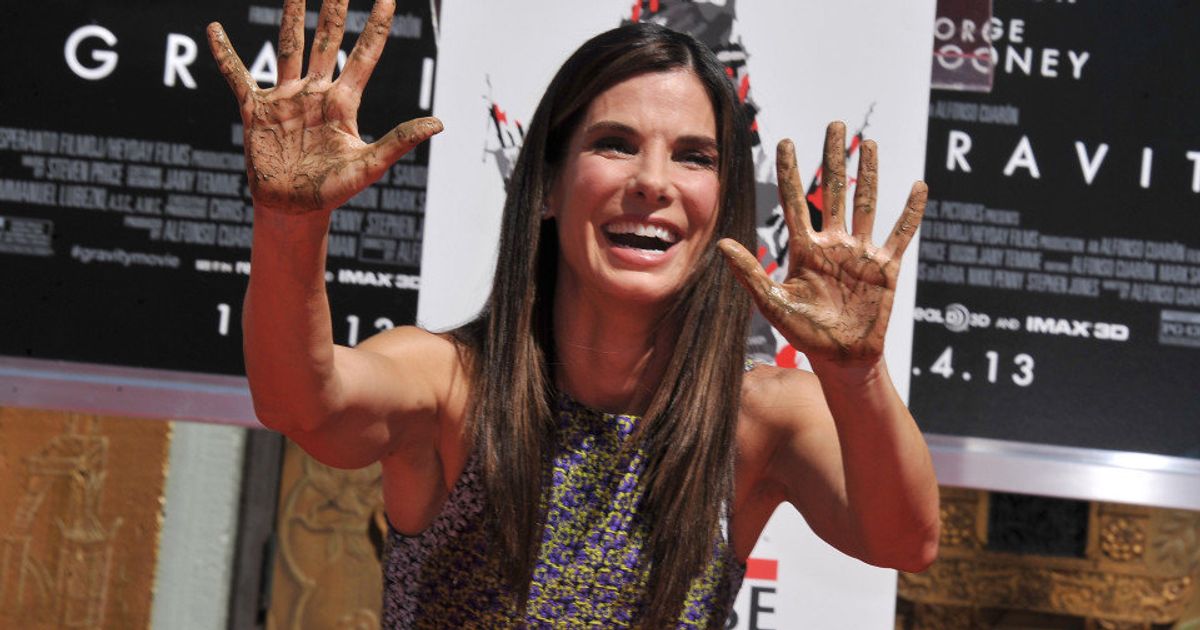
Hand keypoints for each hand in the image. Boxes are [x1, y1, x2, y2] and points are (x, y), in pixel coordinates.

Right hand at [207, 0, 440, 214]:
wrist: (294, 209)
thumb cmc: (333, 190)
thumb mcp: (369, 165)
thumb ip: (399, 141)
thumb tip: (439, 124)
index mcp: (343, 102)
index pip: (364, 54)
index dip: (375, 26)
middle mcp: (315, 92)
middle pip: (327, 40)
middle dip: (333, 9)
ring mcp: (286, 98)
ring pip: (288, 47)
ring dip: (291, 17)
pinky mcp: (257, 110)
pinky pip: (238, 76)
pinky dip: (226, 54)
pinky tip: (215, 29)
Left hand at [718, 122, 926, 367]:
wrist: (840, 360)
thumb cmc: (805, 336)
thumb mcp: (772, 303)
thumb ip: (750, 273)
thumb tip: (721, 243)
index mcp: (805, 250)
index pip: (795, 201)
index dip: (790, 171)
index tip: (786, 141)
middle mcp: (833, 245)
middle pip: (832, 191)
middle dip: (833, 157)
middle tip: (835, 124)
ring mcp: (860, 253)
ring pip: (866, 203)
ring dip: (868, 173)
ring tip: (868, 143)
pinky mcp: (885, 268)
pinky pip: (900, 234)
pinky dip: (910, 211)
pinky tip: (917, 186)